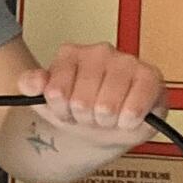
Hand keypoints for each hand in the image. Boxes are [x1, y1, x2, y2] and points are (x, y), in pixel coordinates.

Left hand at [18, 44, 164, 144]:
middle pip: (82, 102)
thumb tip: (32, 82)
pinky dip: (128, 121)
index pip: (55, 92)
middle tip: (89, 115)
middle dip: (84, 117)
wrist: (100, 130)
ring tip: (107, 116)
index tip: (65, 109)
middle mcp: (100, 52)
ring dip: (106, 122)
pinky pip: (135, 108)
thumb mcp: (45, 103)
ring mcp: (127, 63)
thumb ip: (31, 86)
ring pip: (107, 107)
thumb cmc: (75, 112)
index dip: (60, 110)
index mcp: (71, 54)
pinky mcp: (151, 77)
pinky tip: (127, 117)